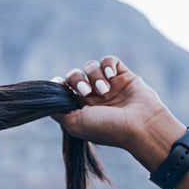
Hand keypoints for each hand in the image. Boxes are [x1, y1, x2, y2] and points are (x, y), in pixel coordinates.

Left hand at [53, 57, 185, 154]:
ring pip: (91, 66)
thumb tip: (47, 99)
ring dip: (94, 75)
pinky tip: (112, 76)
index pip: (64, 89)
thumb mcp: (75, 124)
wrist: (140, 126)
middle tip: (85, 92)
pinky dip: (108, 64)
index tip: (58, 84)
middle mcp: (93, 96)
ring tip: (104, 90)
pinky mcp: (124, 75)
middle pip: (74, 75)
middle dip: (76, 79)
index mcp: (81, 108)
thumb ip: (58, 112)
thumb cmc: (108, 128)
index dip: (60, 84)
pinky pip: (109, 60)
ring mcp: (109, 85)